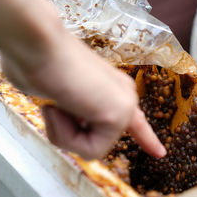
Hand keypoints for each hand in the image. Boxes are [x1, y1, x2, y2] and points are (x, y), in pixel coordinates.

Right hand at [2, 35, 165, 159]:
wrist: (36, 42)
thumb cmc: (37, 62)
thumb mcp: (56, 92)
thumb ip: (69, 109)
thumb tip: (64, 112)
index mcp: (111, 88)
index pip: (133, 120)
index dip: (145, 137)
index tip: (160, 153)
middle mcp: (122, 96)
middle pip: (94, 142)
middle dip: (66, 133)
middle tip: (53, 104)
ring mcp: (124, 106)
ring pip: (91, 149)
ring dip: (63, 133)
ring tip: (57, 102)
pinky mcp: (118, 115)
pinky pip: (90, 150)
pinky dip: (66, 135)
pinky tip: (62, 108)